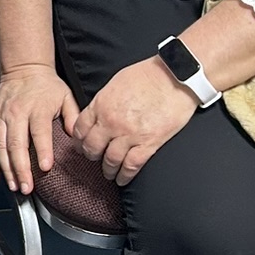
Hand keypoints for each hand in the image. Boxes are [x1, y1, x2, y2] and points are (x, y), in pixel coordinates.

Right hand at [0, 62, 78, 195]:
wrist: (23, 68)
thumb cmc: (45, 84)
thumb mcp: (65, 96)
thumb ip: (73, 117)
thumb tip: (78, 136)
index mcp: (37, 109)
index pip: (39, 132)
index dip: (42, 150)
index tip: (45, 166)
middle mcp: (17, 114)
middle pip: (16, 144)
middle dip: (20, 168)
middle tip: (26, 187)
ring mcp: (2, 117)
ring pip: (0, 147)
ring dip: (6, 168)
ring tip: (13, 185)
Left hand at [70, 57, 197, 185]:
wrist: (175, 76)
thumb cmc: (148, 74)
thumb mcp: (116, 83)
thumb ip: (104, 100)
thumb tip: (98, 112)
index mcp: (101, 104)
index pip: (80, 129)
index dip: (79, 140)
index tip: (81, 146)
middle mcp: (111, 122)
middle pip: (92, 147)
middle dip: (91, 156)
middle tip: (94, 159)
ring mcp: (129, 134)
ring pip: (110, 160)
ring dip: (107, 169)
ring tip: (108, 173)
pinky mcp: (149, 143)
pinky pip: (132, 165)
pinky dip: (125, 175)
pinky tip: (123, 180)